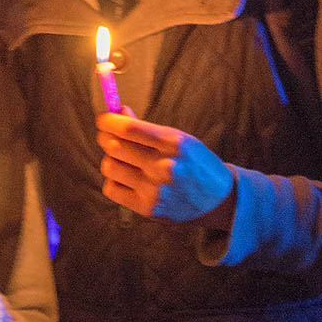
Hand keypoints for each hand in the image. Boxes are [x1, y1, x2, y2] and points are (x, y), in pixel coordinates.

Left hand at [95, 111, 232, 220]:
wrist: (218, 199)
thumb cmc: (193, 162)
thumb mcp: (177, 139)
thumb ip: (146, 128)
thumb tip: (117, 112)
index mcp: (173, 143)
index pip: (128, 129)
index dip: (108, 121)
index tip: (103, 119)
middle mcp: (163, 166)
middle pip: (114, 146)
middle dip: (105, 137)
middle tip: (107, 136)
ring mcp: (154, 190)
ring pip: (109, 167)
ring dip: (110, 160)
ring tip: (122, 160)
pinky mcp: (147, 208)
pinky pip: (111, 189)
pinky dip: (113, 181)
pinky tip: (126, 178)